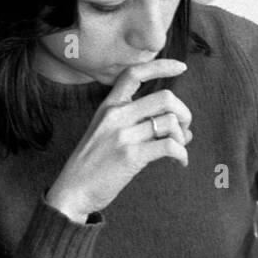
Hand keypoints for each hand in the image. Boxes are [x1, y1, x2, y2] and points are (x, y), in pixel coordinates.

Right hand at [45, 59, 192, 223]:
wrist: (72, 191)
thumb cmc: (93, 164)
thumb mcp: (107, 133)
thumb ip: (140, 126)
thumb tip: (185, 131)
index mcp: (109, 106)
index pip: (135, 74)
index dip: (161, 66)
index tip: (181, 68)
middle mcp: (116, 115)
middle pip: (165, 98)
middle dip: (183, 113)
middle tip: (184, 130)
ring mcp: (122, 135)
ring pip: (170, 121)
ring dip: (183, 137)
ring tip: (180, 149)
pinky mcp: (130, 156)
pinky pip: (169, 146)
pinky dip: (182, 154)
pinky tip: (180, 162)